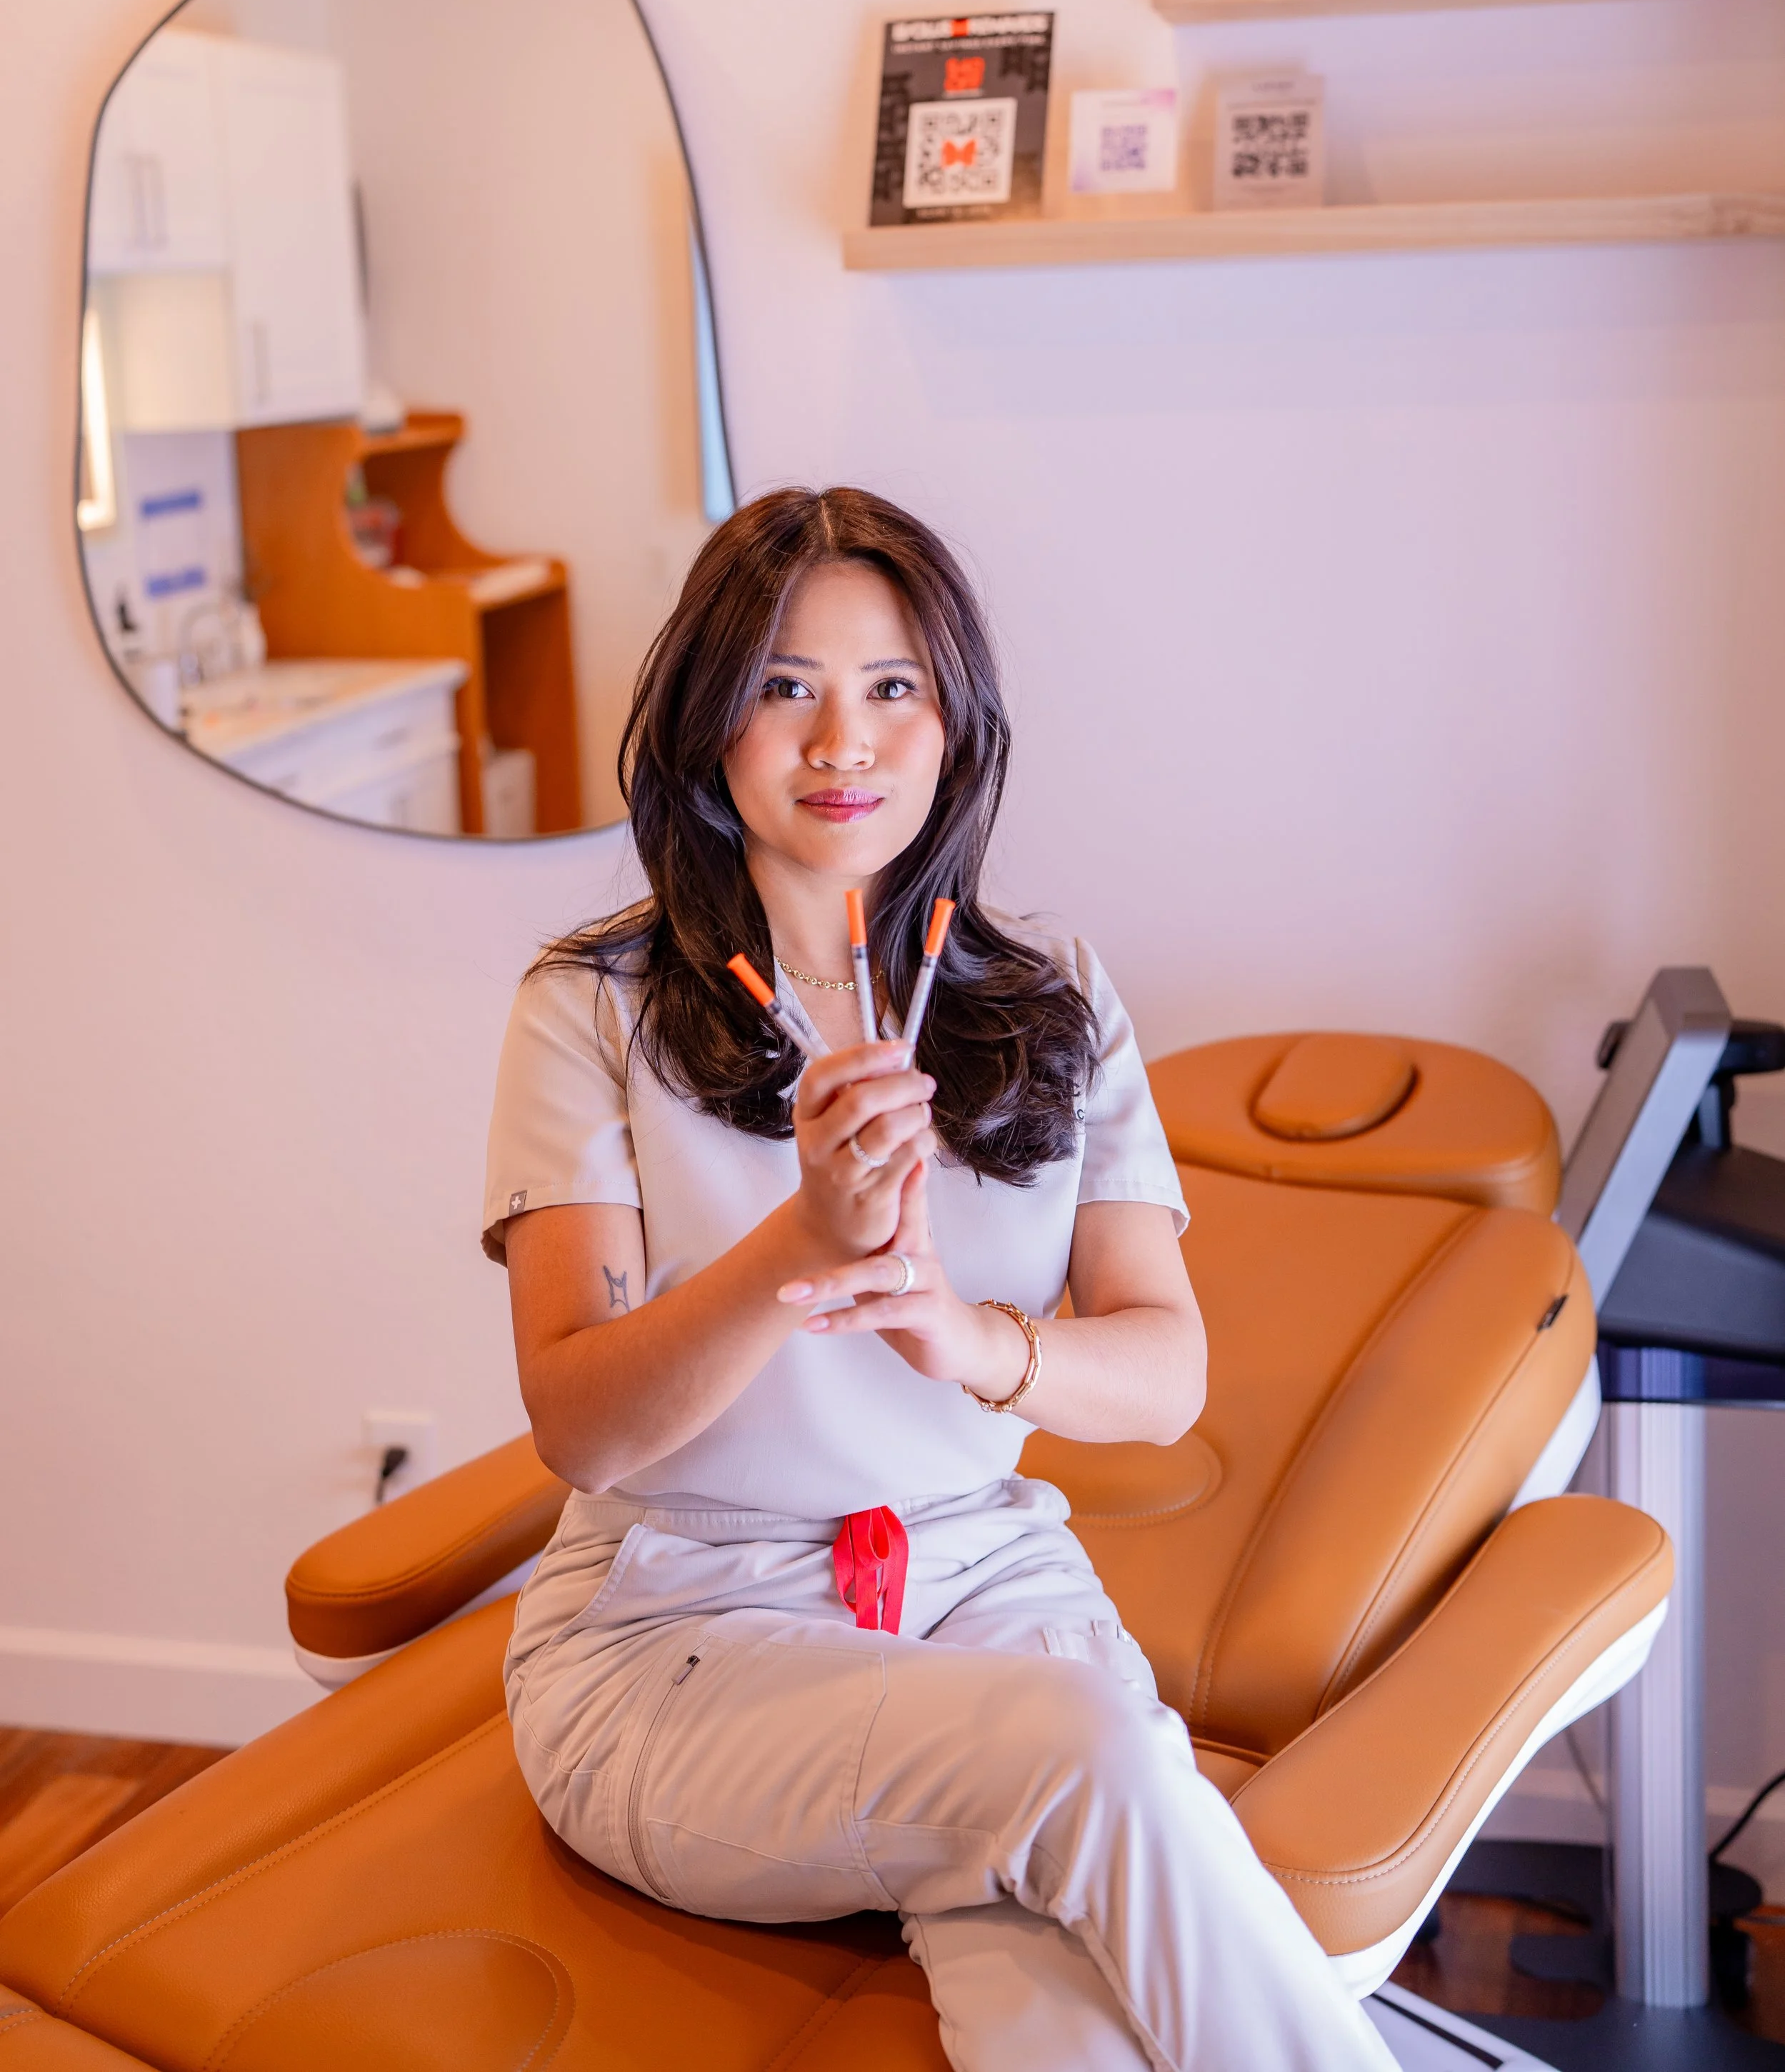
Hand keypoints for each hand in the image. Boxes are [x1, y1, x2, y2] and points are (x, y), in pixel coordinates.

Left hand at [777, 1160, 1030, 1399]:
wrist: (960, 1343)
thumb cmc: (917, 1301)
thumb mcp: (891, 1269)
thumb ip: (868, 1245)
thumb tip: (825, 1221)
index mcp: (912, 1235)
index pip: (898, 1196)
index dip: (882, 1172)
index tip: (864, 1145)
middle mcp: (920, 1251)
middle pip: (884, 1228)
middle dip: (839, 1229)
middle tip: (802, 1223)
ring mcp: (926, 1280)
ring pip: (877, 1274)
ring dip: (829, 1283)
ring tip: (789, 1292)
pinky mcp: (927, 1312)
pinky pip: (882, 1312)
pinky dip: (843, 1320)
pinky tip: (813, 1325)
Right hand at [788, 1040, 936, 1262]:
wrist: (830, 1225)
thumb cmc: (841, 1162)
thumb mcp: (834, 1125)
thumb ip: (857, 1092)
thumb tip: (897, 1060)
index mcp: (807, 1116)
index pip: (823, 1076)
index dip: (864, 1056)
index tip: (900, 1050)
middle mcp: (818, 1144)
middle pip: (861, 1100)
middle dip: (903, 1084)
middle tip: (924, 1084)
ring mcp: (842, 1173)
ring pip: (888, 1129)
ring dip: (916, 1114)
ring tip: (922, 1114)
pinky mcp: (870, 1196)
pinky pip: (907, 1156)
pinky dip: (924, 1141)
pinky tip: (922, 1142)